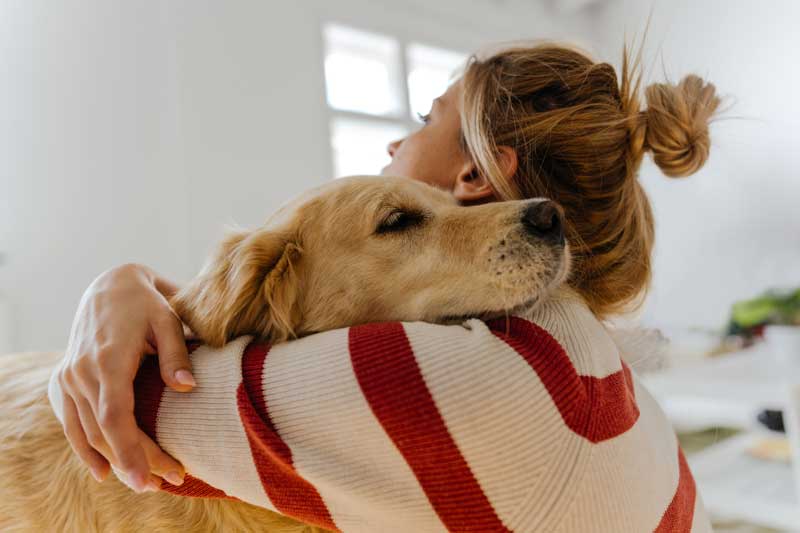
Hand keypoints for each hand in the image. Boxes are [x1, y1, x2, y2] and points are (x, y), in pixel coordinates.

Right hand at [57, 263, 194, 491]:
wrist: (109, 286)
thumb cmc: (146, 303)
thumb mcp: (168, 320)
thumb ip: (176, 354)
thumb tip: (187, 388)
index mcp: (108, 359)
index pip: (114, 416)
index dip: (130, 450)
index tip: (148, 478)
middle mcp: (81, 373)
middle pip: (106, 432)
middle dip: (137, 462)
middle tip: (171, 481)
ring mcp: (68, 378)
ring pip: (88, 433)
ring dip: (116, 462)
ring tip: (150, 482)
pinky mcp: (63, 381)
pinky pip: (71, 424)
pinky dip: (86, 450)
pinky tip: (104, 472)